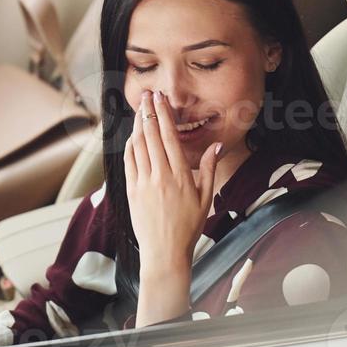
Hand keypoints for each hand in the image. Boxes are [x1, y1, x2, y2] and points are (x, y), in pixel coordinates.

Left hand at [124, 90, 222, 322]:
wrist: (165, 251)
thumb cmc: (189, 226)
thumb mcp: (206, 198)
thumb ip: (210, 169)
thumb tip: (218, 146)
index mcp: (180, 176)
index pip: (169, 137)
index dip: (163, 115)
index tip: (160, 99)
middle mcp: (160, 176)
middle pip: (151, 136)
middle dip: (148, 112)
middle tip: (147, 95)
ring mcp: (143, 183)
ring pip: (137, 146)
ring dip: (137, 125)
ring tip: (139, 110)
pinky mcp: (132, 191)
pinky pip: (129, 162)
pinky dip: (129, 146)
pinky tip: (132, 136)